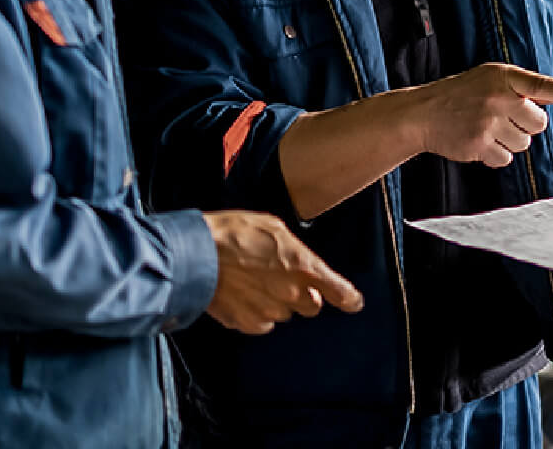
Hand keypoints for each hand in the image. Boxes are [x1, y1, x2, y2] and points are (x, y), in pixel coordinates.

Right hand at [202, 210, 362, 334]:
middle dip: (304, 296)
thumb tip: (298, 261)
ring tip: (254, 281)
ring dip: (278, 303)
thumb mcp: (274, 228)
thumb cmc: (235, 232)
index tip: (354, 303)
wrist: (198, 254)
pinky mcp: (247, 323)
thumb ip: (294, 250)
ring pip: (284, 314)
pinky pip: (262, 323)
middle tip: (284, 279)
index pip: (337, 290)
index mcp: (302, 266)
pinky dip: (257, 313)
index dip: (348, 298)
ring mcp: (269, 312)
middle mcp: (290, 294)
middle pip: (312, 307)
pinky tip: (243, 294)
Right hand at [413, 63, 552, 167]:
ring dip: (510, 141)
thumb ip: (519, 87)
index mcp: (503, 76)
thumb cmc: (460, 94)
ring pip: (524, 144)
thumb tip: (550, 103)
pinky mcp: (480, 144)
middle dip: (526, 125)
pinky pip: (506, 159)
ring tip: (487, 128)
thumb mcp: (489, 78)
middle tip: (503, 117)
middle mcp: (498, 97)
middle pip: (538, 123)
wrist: (423, 113)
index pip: (541, 85)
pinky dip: (495, 155)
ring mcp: (489, 122)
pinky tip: (479, 141)